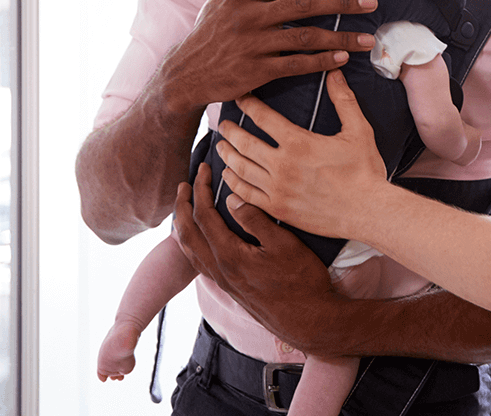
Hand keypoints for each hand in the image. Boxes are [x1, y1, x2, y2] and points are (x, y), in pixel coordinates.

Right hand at [157, 0, 378, 113]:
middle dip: (342, 3)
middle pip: (304, 6)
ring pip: (305, 38)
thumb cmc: (212, 28)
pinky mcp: (256, 71)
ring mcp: (253, 44)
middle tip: (372, 2)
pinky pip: (295, 65)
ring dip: (341, 38)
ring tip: (368, 39)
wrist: (186, 72)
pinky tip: (343, 60)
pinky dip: (321, 62)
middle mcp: (250, 16)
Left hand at [172, 163, 339, 349]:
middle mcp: (219, 269)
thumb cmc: (302, 282)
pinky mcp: (230, 288)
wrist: (309, 321)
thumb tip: (234, 198)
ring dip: (182, 226)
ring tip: (184, 208)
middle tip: (184, 185)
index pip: (204, 215)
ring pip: (189, 251)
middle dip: (182, 206)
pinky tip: (202, 240)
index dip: (201, 189)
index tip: (205, 169)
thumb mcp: (285, 244)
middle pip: (186, 233)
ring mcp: (223, 281)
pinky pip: (199, 262)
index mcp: (230, 255)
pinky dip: (192, 244)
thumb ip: (256, 220)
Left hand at [215, 70, 388, 237]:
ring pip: (240, 169)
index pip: (263, 117)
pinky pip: (246, 195)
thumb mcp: (359, 130)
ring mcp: (277, 189)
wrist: (368, 211)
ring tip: (221, 147)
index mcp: (298, 143)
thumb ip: (343, 99)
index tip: (239, 98)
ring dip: (227, 155)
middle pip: (244, 143)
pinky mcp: (278, 209)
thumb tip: (335, 72)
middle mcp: (282, 165)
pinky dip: (233, 185)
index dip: (248, 105)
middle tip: (222, 123)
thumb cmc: (365, 170)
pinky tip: (228, 178)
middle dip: (230, 131)